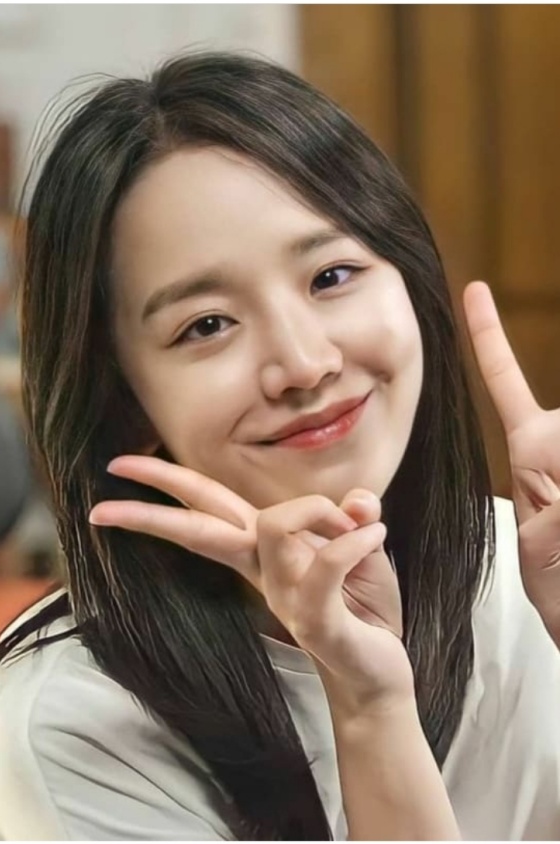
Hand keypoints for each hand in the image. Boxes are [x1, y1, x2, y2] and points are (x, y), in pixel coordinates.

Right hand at [89, 455, 413, 712]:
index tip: (120, 467)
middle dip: (155, 495)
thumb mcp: (362, 551)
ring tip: (352, 521)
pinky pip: (325, 563)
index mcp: (263, 550)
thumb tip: (357, 499)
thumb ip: (350, 519)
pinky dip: (354, 540)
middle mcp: (262, 571)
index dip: (165, 484)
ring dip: (316, 507)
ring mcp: (283, 596)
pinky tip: (373, 534)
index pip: (206, 508)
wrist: (379, 674)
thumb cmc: (364, 609)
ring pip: (274, 525)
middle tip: (113, 467)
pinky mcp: (314, 618)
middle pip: (200, 523)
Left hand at [463, 281, 559, 645]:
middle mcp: (555, 439)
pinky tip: (558, 518)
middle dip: (552, 491)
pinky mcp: (547, 448)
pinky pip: (558, 475)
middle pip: (552, 428)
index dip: (489, 336)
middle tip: (556, 520)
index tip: (474, 292)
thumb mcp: (543, 536)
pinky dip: (558, 509)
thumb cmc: (559, 582)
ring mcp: (559, 442)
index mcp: (532, 447)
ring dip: (557, 505)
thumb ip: (547, 481)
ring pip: (556, 440)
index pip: (506, 380)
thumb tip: (547, 457)